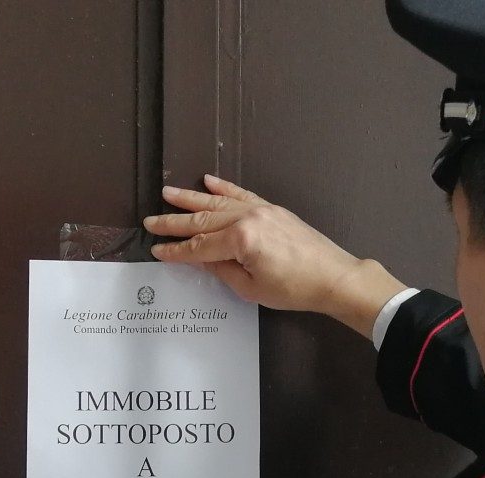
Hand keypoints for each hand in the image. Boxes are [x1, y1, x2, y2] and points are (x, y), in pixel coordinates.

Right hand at [145, 174, 408, 336]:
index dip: (176, 251)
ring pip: (218, 203)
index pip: (199, 246)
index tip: (157, 250)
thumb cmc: (294, 289)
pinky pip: (241, 194)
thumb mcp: (252, 289)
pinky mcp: (272, 208)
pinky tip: (207, 181)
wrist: (334, 277)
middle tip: (150, 221)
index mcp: (241, 240)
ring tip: (167, 193)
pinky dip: (223, 187)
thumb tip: (201, 258)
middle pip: (203, 220)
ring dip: (191, 198)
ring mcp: (260, 209)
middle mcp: (247, 218)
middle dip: (174, 221)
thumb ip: (222, 270)